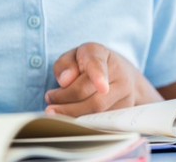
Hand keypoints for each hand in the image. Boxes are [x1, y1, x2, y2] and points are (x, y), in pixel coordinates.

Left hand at [45, 42, 161, 116]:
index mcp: (101, 54)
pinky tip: (72, 115)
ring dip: (71, 113)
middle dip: (65, 100)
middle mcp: (118, 73)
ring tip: (55, 109)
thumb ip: (64, 64)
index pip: (98, 65)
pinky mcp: (125, 110)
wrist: (120, 74)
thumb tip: (65, 81)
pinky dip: (83, 120)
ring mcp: (125, 93)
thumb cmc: (89, 64)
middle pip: (90, 93)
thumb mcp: (73, 57)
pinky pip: (101, 119)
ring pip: (96, 110)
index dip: (99, 76)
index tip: (102, 87)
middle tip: (50, 99)